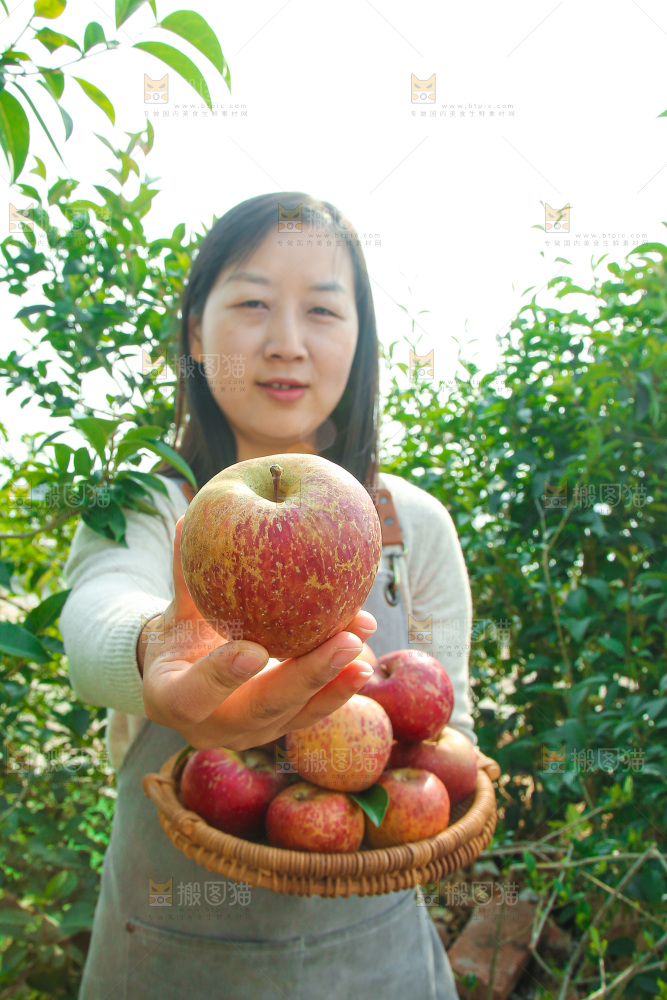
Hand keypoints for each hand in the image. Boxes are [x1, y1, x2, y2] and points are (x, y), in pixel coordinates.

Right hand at [140, 516, 377, 750]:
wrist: (184, 681)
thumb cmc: (178, 637)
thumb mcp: (175, 610)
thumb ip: (184, 573)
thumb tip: (191, 517)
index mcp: (171, 699)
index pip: (194, 694)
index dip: (222, 675)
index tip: (252, 649)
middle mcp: (212, 727)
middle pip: (262, 708)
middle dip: (307, 677)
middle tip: (343, 643)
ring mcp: (250, 734)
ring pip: (296, 712)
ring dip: (334, 680)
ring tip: (362, 646)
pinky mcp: (280, 728)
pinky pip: (312, 712)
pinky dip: (339, 689)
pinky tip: (365, 661)